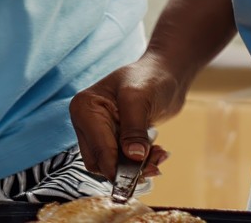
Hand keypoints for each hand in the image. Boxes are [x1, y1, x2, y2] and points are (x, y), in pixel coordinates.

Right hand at [68, 51, 178, 182]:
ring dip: (137, 166)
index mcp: (85, 108)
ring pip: (112, 164)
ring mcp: (100, 131)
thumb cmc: (151, 77)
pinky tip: (157, 152)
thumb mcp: (140, 99)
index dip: (116, 166)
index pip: (96, 149)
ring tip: (159, 155)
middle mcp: (87, 121)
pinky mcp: (115, 138)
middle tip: (154, 165)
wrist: (166, 72)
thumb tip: (133, 157)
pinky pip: (122, 161)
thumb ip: (134, 129)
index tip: (136, 177)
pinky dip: (140, 162)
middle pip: (100, 162)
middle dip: (127, 168)